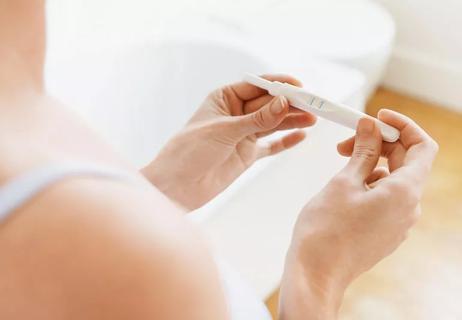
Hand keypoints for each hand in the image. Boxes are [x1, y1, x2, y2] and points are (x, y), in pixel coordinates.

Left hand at [142, 75, 315, 209]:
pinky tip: (301, 136)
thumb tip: (284, 102)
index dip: (278, 85)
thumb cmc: (189, 151)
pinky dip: (285, 142)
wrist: (176, 187)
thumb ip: (256, 119)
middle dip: (290, 104)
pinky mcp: (246, 155)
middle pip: (268, 105)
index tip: (299, 86)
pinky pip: (270, 146)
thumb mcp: (224, 130)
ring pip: (272, 124)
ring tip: (313, 118)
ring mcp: (242, 135)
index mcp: (224, 98)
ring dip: (292, 121)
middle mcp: (235, 114)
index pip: (256, 86)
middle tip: (313, 105)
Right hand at [279, 110, 437, 319]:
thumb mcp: (343, 182)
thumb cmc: (326, 231)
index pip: (422, 147)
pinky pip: (386, 198)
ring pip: (393, 180)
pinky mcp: (385, 231)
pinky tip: (346, 185)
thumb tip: (370, 127)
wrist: (316, 273)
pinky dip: (370, 183)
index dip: (403, 126)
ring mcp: (398, 222)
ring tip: (342, 163)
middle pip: (406, 162)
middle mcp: (408, 208)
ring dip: (371, 164)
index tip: (378, 117)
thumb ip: (362, 152)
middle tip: (348, 139)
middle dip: (379, 144)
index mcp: (404, 192)